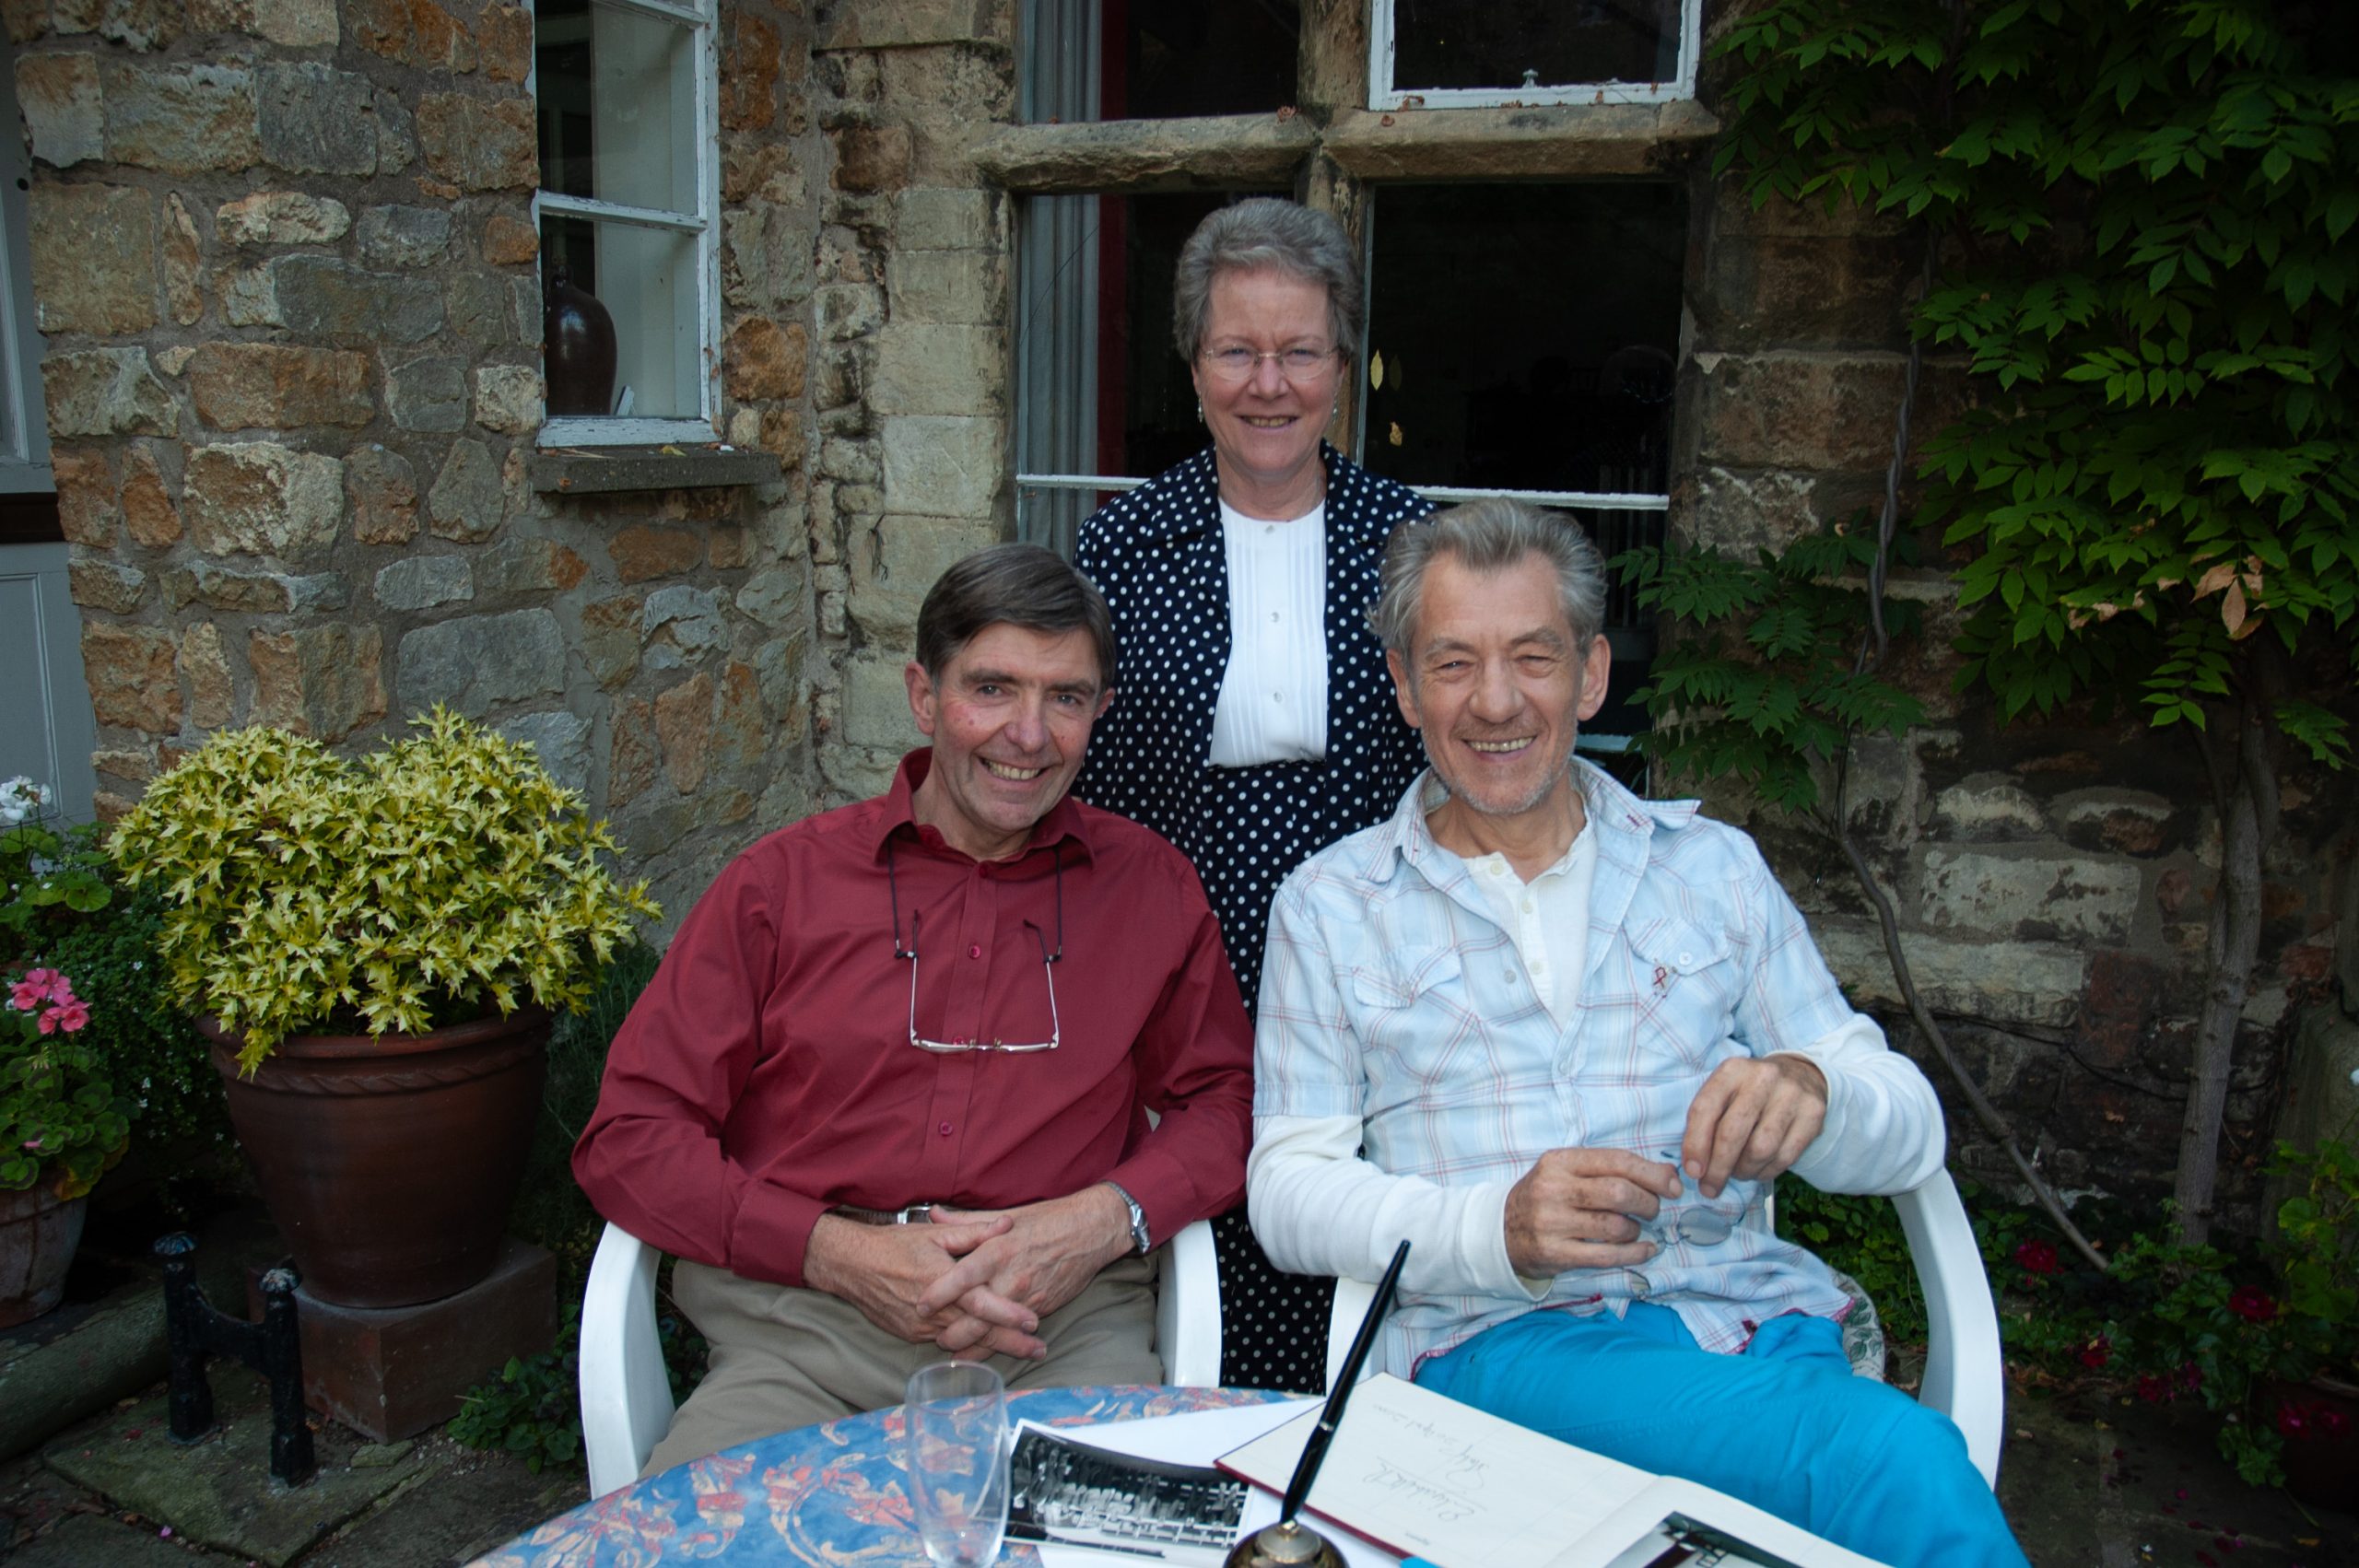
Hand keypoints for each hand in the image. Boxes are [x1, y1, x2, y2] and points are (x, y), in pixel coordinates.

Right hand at [802, 1212, 1046, 1359]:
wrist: (851, 1265)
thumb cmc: (895, 1244)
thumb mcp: (936, 1233)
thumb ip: (974, 1232)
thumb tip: (1008, 1225)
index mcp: (942, 1282)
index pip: (982, 1303)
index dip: (1009, 1314)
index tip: (1034, 1322)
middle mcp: (933, 1311)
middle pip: (978, 1332)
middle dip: (1011, 1343)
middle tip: (1040, 1350)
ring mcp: (920, 1328)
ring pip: (963, 1342)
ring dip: (992, 1348)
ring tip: (1022, 1353)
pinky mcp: (910, 1335)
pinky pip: (943, 1341)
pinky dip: (966, 1346)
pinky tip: (986, 1350)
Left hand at [914, 1186, 1134, 1353]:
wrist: (1089, 1231)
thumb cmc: (1045, 1220)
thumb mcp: (1004, 1216)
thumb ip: (966, 1222)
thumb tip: (934, 1214)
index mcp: (997, 1251)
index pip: (961, 1278)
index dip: (939, 1294)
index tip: (920, 1305)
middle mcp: (1010, 1277)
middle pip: (974, 1315)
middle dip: (952, 1333)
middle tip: (935, 1338)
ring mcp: (1027, 1296)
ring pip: (994, 1331)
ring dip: (973, 1346)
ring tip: (954, 1352)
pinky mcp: (1042, 1307)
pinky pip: (1015, 1333)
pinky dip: (998, 1344)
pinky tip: (983, 1352)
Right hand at [1502, 1148, 1683, 1278]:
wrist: (1500, 1231)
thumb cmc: (1545, 1197)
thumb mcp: (1567, 1171)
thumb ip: (1611, 1169)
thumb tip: (1668, 1175)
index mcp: (1559, 1162)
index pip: (1616, 1161)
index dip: (1652, 1173)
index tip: (1672, 1185)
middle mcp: (1553, 1189)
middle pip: (1619, 1193)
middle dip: (1648, 1203)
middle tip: (1653, 1209)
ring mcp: (1551, 1223)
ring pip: (1615, 1226)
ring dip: (1636, 1229)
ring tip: (1634, 1229)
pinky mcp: (1554, 1254)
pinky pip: (1606, 1256)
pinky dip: (1634, 1254)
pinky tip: (1645, 1250)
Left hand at [1678, 1054, 1828, 1197]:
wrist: (1800, 1075)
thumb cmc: (1751, 1091)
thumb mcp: (1725, 1092)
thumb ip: (1706, 1121)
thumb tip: (1695, 1167)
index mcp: (1732, 1070)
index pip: (1706, 1108)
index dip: (1696, 1144)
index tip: (1692, 1171)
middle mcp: (1762, 1078)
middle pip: (1733, 1133)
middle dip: (1718, 1168)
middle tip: (1710, 1188)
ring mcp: (1791, 1095)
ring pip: (1760, 1149)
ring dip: (1743, 1171)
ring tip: (1737, 1174)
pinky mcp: (1813, 1114)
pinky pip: (1785, 1157)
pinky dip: (1766, 1172)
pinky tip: (1758, 1170)